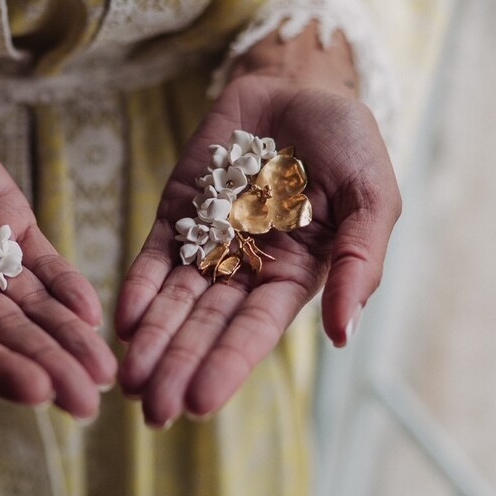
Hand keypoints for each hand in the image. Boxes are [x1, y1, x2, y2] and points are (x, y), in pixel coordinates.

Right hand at [0, 57, 116, 418]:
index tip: (37, 392)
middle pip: (7, 337)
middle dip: (49, 368)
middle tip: (87, 403)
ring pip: (34, 307)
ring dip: (69, 339)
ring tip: (104, 370)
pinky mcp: (9, 223)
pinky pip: (43, 262)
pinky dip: (68, 286)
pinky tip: (92, 313)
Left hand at [115, 68, 400, 426]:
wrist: (298, 83)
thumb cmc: (347, 141)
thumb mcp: (372, 197)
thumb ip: (360, 262)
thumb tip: (345, 335)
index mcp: (295, 276)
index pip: (256, 330)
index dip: (228, 364)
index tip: (198, 403)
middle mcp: (247, 269)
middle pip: (207, 325)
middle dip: (178, 365)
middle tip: (150, 412)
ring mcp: (207, 241)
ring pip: (173, 300)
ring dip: (152, 339)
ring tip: (126, 380)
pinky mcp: (176, 213)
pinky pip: (155, 255)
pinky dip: (138, 285)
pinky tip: (123, 319)